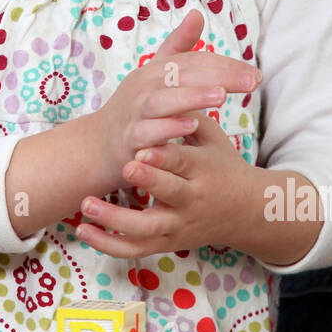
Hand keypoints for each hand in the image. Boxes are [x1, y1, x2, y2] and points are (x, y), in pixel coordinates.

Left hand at [78, 110, 256, 256]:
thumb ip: (190, 114)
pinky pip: (135, 248)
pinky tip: (84, 231)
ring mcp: (178, 224)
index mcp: (203, 170)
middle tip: (124, 167)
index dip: (163, 158)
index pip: (182, 162)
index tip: (142, 150)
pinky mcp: (167, 242)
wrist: (246, 212)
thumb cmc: (223, 165)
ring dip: (116, 219)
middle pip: (168, 193)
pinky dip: (109, 244)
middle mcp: (191, 199)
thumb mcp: (214, 138)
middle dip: (148, 182)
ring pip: (147, 228)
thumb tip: (169, 82)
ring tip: (87, 205)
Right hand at [92, 7, 260, 188]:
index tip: (255, 74)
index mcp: (155, 70)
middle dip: (218, 77)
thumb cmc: (135, 108)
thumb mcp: (154, 73)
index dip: (225, 65)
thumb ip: (178, 46)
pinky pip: (148, 132)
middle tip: (251, 82)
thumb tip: (198, 12)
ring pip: (164, 101)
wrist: (98, 144)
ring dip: (192, 97)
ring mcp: (135, 112)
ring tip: (220, 96)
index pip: (194, 61)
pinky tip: (192, 126)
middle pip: (182, 76)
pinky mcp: (129, 139)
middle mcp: (144, 87)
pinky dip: (168, 129)